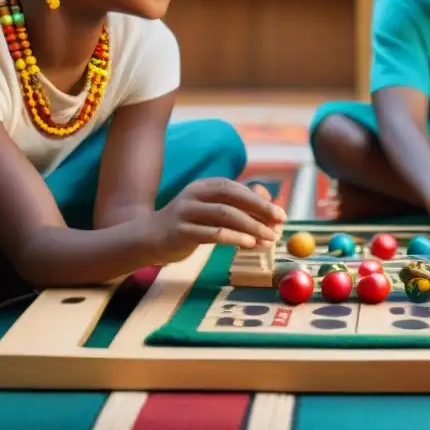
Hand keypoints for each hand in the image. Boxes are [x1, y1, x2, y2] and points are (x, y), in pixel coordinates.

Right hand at [149, 180, 286, 263]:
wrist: (148, 238)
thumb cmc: (188, 224)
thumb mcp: (212, 209)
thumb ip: (238, 203)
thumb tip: (268, 199)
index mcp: (205, 186)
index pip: (237, 188)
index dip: (260, 200)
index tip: (281, 215)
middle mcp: (195, 194)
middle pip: (232, 196)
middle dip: (260, 208)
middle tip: (280, 223)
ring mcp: (186, 212)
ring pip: (224, 214)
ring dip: (251, 226)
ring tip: (269, 237)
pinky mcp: (181, 231)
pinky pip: (212, 233)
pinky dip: (233, 237)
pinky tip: (248, 243)